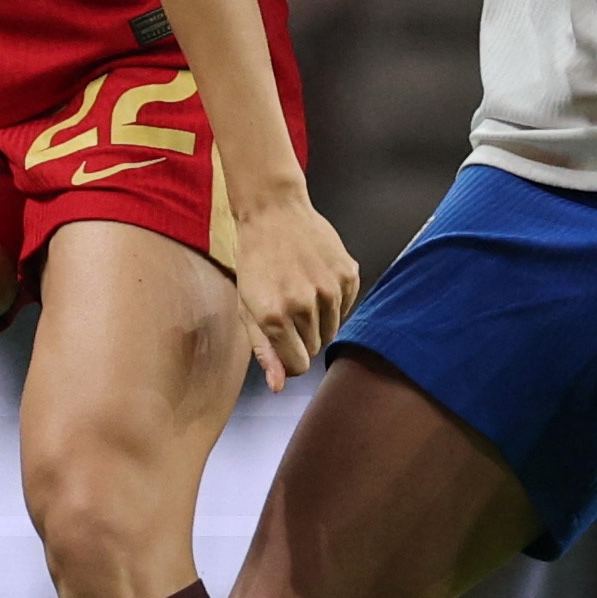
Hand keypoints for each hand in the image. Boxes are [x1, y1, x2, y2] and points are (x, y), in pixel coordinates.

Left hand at [227, 188, 360, 390]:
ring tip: (300, 290)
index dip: (290, 358)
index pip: (297, 365)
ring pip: (332, 329)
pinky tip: (315, 277)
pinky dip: (333, 300)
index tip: (283, 343)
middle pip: (314, 348)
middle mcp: (304, 305)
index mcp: (274, 317)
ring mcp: (330, 289)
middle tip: (286, 306)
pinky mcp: (348, 274)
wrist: (274, 211)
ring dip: (318, 319)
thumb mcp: (248, 306)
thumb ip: (264, 350)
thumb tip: (279, 386)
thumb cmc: (255, 261)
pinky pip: (346, 307)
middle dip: (301, 336)